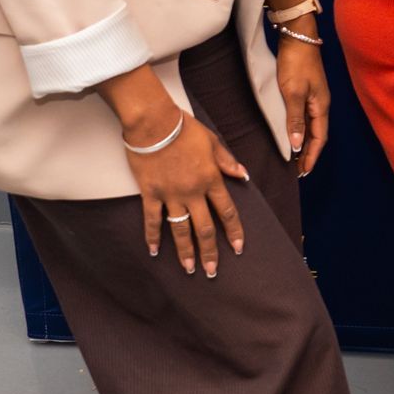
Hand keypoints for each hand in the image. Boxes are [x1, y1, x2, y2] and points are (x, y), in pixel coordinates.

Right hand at [125, 110, 247, 276]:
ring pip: (180, 229)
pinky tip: (155, 251)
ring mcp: (171, 195)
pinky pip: (152, 219)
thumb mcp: (213, 142)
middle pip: (205, 228)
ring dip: (185, 251)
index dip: (234, 232)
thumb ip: (227, 162)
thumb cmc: (184, 128)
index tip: (238, 248)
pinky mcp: (150, 193)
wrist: (153, 122)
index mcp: (212, 180)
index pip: (227, 212)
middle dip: (210, 252)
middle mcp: (193, 192)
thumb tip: (244, 175)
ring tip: (189, 269)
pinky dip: (153, 236)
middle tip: (212, 271)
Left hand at [274, 28, 329, 175]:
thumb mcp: (293, 92)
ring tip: (296, 157)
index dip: (311, 156)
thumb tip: (297, 145)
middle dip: (309, 153)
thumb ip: (295, 119)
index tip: (303, 171)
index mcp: (321, 107)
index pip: (319, 138)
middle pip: (318, 135)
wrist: (299, 38)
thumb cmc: (296, 64)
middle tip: (299, 170)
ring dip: (305, 143)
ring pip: (312, 127)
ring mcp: (316, 98)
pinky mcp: (309, 92)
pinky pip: (307, 118)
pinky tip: (295, 133)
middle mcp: (321, 105)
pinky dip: (302, 130)